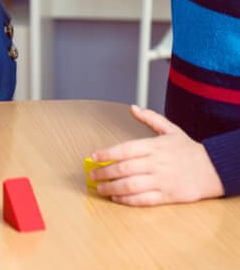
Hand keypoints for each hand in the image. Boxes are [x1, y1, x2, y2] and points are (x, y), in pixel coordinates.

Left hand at [89, 104, 224, 205]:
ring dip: (112, 188)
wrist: (215, 169)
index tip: (94, 156)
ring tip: (100, 188)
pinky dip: (127, 200)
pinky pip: (144, 200)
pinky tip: (117, 198)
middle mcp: (156, 163)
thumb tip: (133, 107)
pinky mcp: (168, 196)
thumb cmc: (189, 150)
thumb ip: (150, 118)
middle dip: (104, 172)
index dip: (107, 153)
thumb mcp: (171, 130)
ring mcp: (162, 181)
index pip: (125, 149)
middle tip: (93, 175)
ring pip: (131, 186)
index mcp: (155, 146)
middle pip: (124, 169)